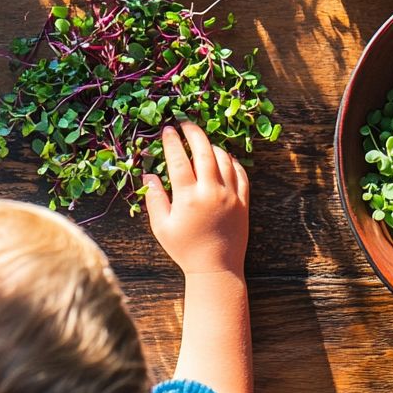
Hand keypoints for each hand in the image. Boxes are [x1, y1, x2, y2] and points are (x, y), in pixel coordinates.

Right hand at [143, 122, 249, 275]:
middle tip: (185, 123)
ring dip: (212, 146)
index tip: (167, 129)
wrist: (217, 268)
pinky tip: (223, 158)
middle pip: (203, 151)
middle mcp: (211, 192)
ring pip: (224, 159)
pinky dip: (232, 161)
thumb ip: (154, 198)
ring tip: (201, 142)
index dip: (172, 141)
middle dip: (193, 133)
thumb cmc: (185, 249)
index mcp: (188, 197)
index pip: (178, 160)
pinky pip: (240, 173)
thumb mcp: (162, 227)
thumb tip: (148, 174)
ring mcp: (231, 196)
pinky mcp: (244, 202)